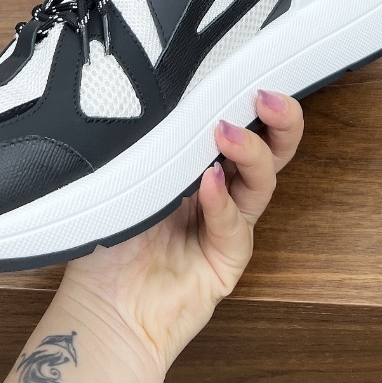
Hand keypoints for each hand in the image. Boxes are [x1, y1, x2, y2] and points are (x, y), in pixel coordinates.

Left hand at [57, 90, 302, 382]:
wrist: (102, 311)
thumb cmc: (107, 242)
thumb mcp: (127, 176)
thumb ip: (154, 140)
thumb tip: (166, 93)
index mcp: (195, 162)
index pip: (237, 122)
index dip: (247, 97)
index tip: (249, 71)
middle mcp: (219, 189)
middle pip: (269, 148)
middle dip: (279, 118)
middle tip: (267, 96)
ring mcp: (227, 224)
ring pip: (261, 180)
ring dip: (251, 151)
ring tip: (227, 133)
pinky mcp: (228, 259)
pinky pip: (234, 224)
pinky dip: (223, 201)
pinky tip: (210, 184)